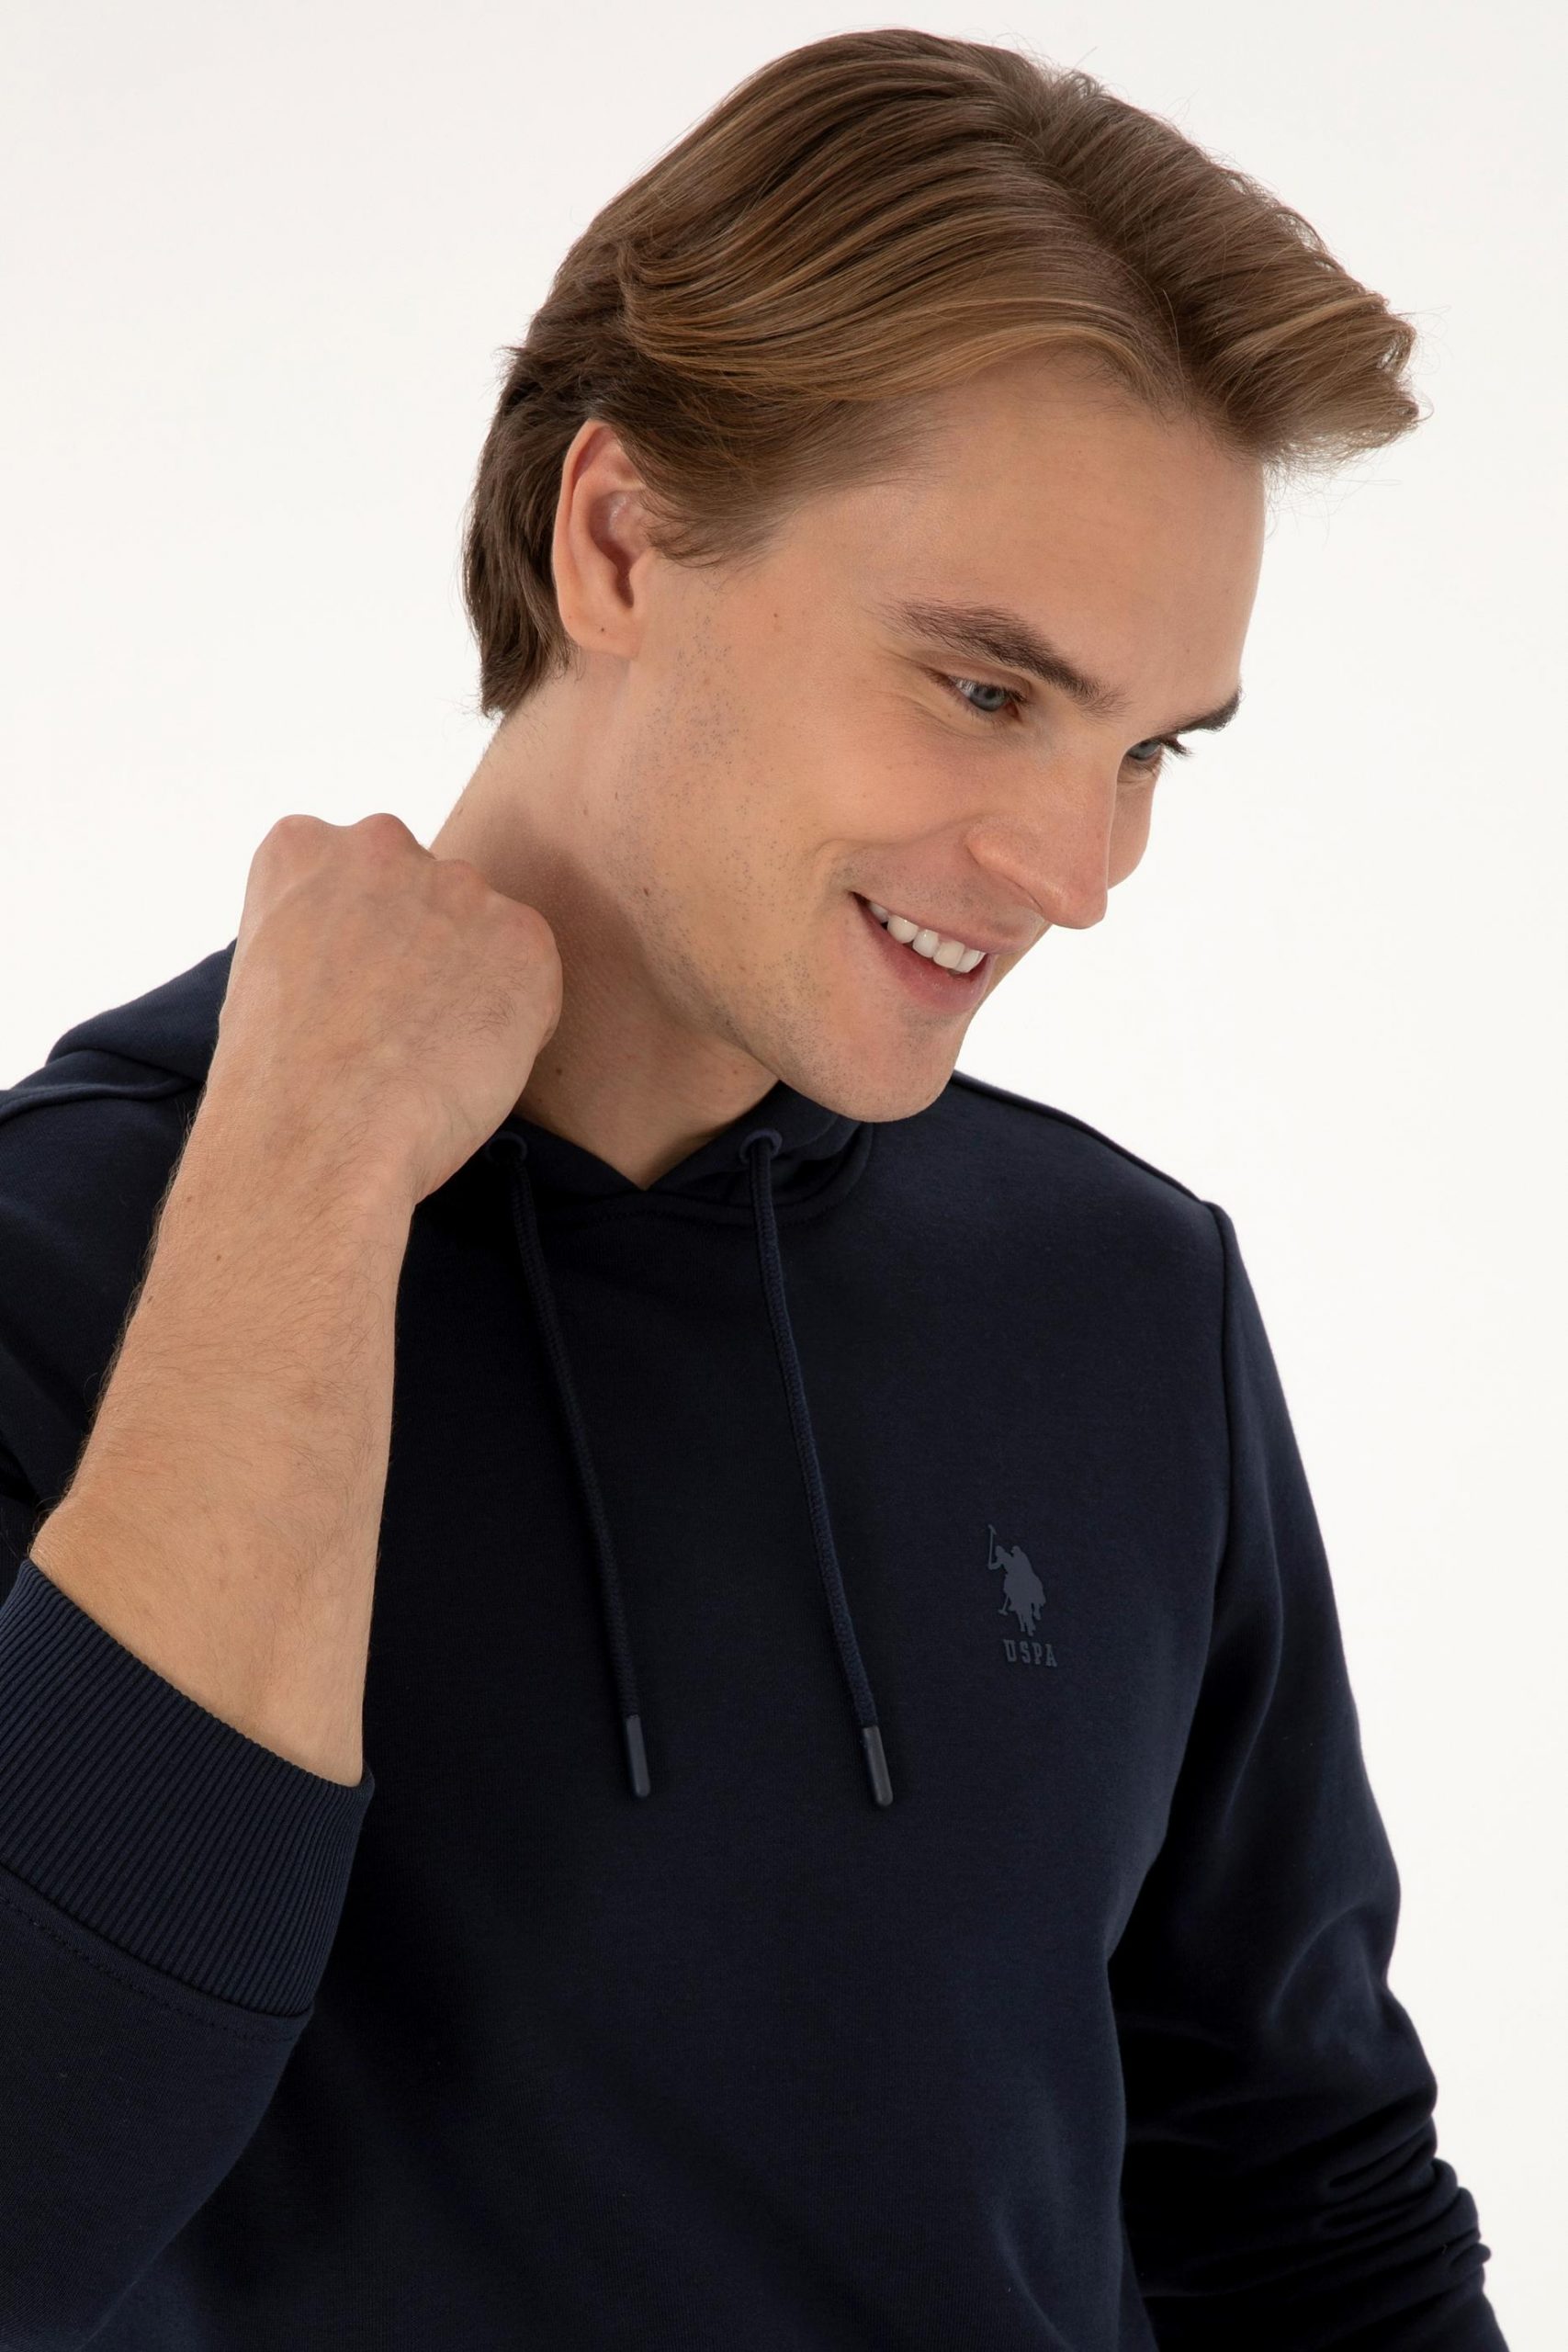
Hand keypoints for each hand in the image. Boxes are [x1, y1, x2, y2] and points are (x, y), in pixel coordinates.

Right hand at [209, 810, 562, 1209]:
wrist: (317, 1135)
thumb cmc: (277, 1082)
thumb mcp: (262, 971)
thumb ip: (323, 933)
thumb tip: (371, 956)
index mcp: (303, 846)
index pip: (358, 878)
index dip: (362, 949)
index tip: (350, 997)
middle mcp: (382, 843)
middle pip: (427, 896)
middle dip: (424, 954)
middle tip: (397, 1030)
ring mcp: (458, 886)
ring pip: (484, 935)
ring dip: (473, 985)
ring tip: (428, 1054)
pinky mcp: (524, 937)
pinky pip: (534, 980)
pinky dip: (518, 1025)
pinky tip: (465, 1065)